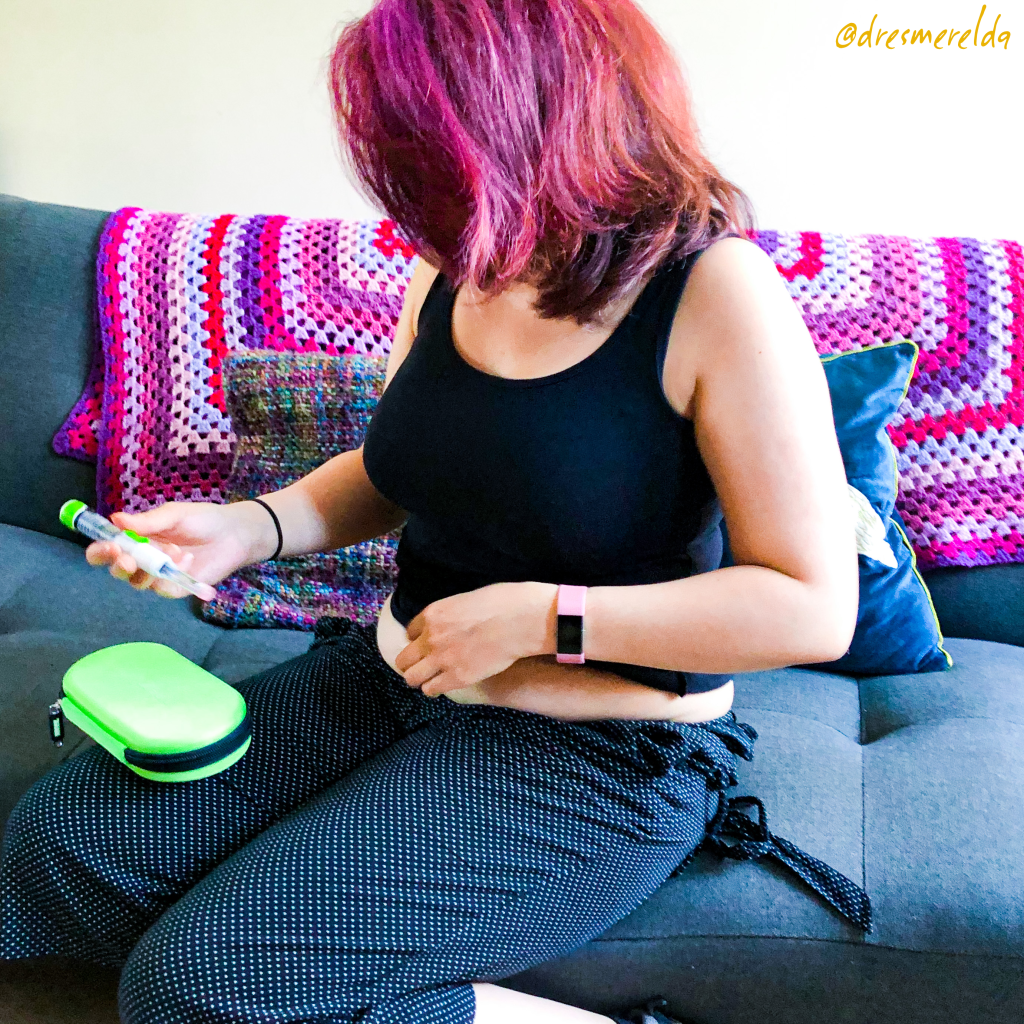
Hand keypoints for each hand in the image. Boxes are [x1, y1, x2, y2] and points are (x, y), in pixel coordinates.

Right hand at [84, 501, 263, 599]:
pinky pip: (162, 588)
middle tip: (128, 558)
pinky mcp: (175, 588)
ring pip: (137, 582)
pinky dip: (172, 574)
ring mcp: (158, 575)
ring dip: (149, 568)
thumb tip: (115, 519)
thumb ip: (147, 521)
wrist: (235, 534)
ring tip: (173, 552)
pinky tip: (188, 560)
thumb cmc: (203, 520)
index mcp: (137, 538)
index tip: (107, 545)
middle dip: (118, 565)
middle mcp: (143, 559)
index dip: (100, 550)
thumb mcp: (174, 515)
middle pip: (117, 569)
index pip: (108, 548)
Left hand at [394, 582, 556, 696]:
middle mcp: (431, 637)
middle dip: (412, 662)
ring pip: (411, 678)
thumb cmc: (503, 602)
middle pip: (404, 658)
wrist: (520, 620)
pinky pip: (431, 689)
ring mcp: (442, 659)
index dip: (419, 639)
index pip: (410, 631)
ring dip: (420, 678)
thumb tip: (458, 619)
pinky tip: (443, 686)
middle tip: (423, 666)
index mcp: (433, 614)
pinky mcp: (457, 677)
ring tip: (430, 679)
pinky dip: (434, 689)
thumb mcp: (468, 599)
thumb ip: (454, 612)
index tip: (428, 644)